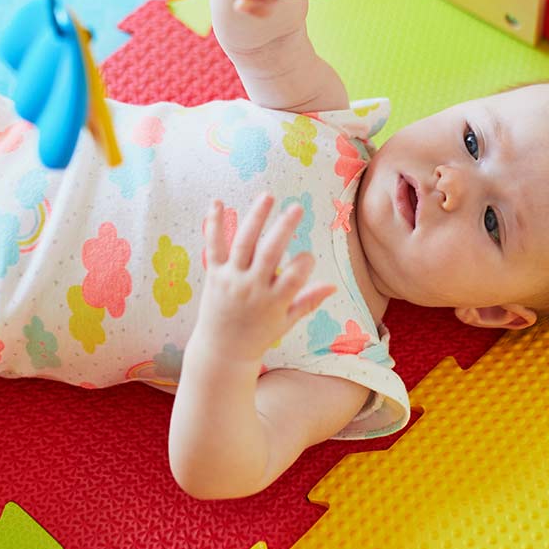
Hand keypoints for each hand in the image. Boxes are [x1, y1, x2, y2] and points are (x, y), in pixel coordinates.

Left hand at [194, 194, 335, 362]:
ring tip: (268, 196)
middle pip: (269, 253)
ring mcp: (231, 279)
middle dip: (284, 229)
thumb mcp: (287, 322)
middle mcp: (251, 288)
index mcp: (273, 302)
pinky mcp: (214, 274)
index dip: (305, 262)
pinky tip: (218, 202)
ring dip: (256, 218)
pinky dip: (215, 223)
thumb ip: (309, 301)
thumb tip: (334, 286)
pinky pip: (214, 246)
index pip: (294, 275)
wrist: (222, 351)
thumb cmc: (259, 336)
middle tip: (297, 208)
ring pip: (243, 244)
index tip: (309, 256)